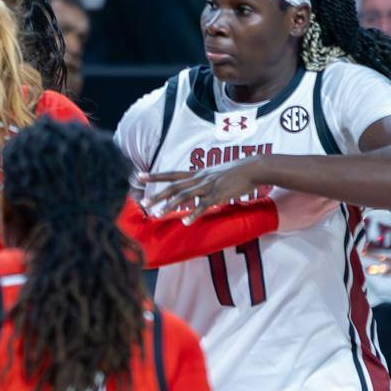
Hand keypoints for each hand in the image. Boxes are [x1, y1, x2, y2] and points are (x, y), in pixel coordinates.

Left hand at [142, 160, 268, 223]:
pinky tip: (186, 222)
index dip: (155, 175)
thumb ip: (201, 182)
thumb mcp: (213, 174)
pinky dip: (194, 213)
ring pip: (185, 196)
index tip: (139, 176)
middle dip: (157, 194)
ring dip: (169, 205)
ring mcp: (208, 186)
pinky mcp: (219, 194)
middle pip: (174, 187)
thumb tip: (193, 191)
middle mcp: (199, 179)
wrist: (252, 168)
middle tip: (143, 203)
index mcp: (196, 174)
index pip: (171, 174)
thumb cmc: (233, 173)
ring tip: (157, 214)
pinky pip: (204, 205)